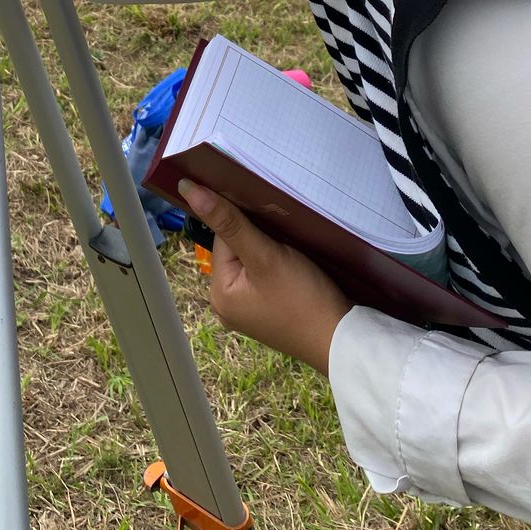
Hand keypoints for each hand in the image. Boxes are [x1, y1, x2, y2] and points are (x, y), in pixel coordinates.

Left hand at [179, 180, 352, 374]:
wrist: (342, 340)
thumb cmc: (302, 298)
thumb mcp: (265, 256)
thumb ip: (229, 222)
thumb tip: (188, 189)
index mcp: (219, 294)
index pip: (223, 239)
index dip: (247, 226)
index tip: (271, 225)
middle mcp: (227, 306)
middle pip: (236, 250)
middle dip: (259, 239)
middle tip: (286, 243)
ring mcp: (248, 312)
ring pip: (252, 262)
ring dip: (270, 251)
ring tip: (293, 255)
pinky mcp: (269, 313)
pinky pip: (264, 278)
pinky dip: (277, 267)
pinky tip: (295, 269)